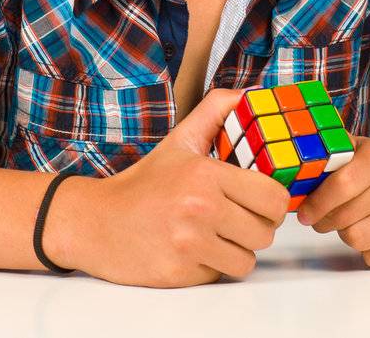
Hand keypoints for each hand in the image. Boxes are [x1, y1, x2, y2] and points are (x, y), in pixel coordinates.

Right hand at [45, 88, 289, 286]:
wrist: (95, 222)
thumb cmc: (143, 183)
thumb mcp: (180, 140)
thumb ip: (217, 111)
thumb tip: (253, 94)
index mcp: (205, 174)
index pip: (273, 197)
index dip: (272, 201)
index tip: (259, 200)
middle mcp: (199, 209)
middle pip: (265, 232)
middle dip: (256, 227)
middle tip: (237, 218)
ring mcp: (188, 245)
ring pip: (247, 259)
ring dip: (236, 251)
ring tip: (214, 235)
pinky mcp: (178, 274)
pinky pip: (219, 274)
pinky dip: (211, 266)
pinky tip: (193, 251)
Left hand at [294, 135, 369, 267]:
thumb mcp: (359, 153)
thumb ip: (331, 156)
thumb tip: (296, 163)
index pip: (343, 183)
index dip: (317, 202)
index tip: (305, 213)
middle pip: (347, 216)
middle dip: (327, 221)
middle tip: (324, 220)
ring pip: (359, 239)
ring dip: (347, 236)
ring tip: (353, 223)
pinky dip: (368, 251)